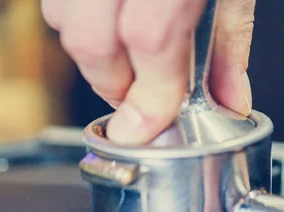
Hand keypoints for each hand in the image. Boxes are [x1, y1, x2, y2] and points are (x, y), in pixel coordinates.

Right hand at [41, 0, 254, 143]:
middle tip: (135, 96)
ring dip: (92, 51)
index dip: (149, 96)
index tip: (146, 127)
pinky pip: (55, 1)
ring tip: (122, 53)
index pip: (151, 39)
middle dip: (112, 83)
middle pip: (93, 39)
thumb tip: (228, 101)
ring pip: (62, 18)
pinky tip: (105, 19)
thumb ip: (228, 43)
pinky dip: (75, 21)